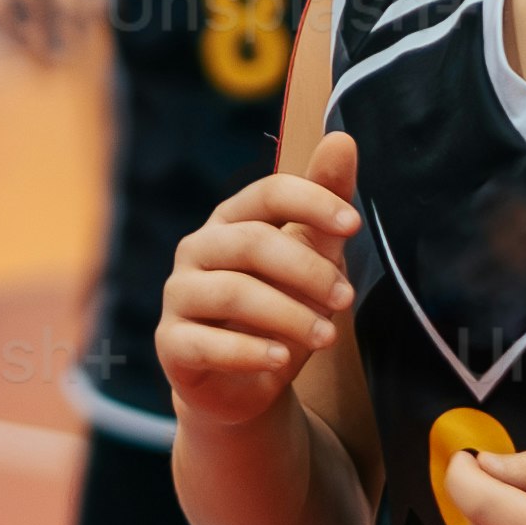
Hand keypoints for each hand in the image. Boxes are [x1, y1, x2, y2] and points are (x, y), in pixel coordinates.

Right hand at [157, 130, 359, 430]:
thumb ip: (326, 205)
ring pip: (233, 293)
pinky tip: (282, 360)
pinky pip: (207, 343)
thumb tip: (343, 139)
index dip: (312, 203)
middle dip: (307, 270)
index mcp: (232, 220)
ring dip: (289, 315)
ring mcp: (179, 295)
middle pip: (251, 243)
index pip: (268, 193)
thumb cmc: (281, 312)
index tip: (354, 224)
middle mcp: (199, 250)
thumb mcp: (313, 260)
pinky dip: (251, 351)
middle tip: (346, 299)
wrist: (247, 385)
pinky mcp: (171, 343)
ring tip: (328, 337)